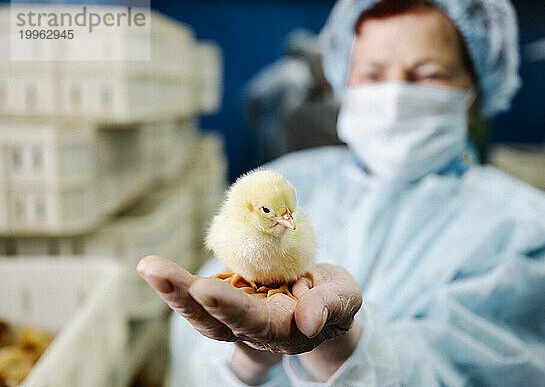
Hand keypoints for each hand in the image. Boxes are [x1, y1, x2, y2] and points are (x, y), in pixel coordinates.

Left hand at [136, 256, 361, 355]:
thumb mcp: (344, 297)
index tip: (204, 287)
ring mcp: (235, 315)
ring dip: (173, 290)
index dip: (229, 307)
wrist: (320, 304)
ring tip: (148, 266)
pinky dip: (176, 283)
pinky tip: (154, 267)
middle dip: (184, 298)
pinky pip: (198, 293)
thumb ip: (330, 306)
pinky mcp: (226, 297)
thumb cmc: (334, 299)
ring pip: (199, 311)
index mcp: (284, 330)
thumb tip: (309, 319)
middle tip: (154, 271)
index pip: (254, 322)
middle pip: (213, 322)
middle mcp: (252, 328)